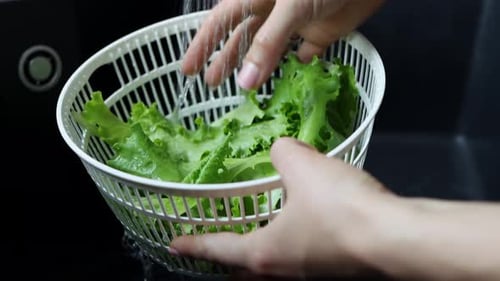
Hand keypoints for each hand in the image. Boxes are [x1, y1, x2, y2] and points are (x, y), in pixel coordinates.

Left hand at [170, 137, 394, 277]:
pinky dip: (295, 249)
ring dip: (263, 255)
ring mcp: (312, 276)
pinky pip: (304, 263)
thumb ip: (283, 152)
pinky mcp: (337, 271)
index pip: (218, 249)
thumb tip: (281, 149)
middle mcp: (285, 271)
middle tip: (220, 247)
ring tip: (262, 235)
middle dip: (229, 262)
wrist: (397, 237)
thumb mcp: (303, 166)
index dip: (193, 243)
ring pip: (276, 270)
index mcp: (265, 252)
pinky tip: (307, 228)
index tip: (174, 244)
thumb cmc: (342, 209)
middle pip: (246, 272)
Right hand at [181, 0, 384, 89]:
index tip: (188, 68)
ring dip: (256, 69)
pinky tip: (284, 83)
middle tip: (211, 85)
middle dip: (225, 61)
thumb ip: (267, 44)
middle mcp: (272, 10)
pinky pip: (302, 55)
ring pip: (269, 50)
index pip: (220, 21)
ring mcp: (296, 22)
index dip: (202, 45)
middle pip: (242, 38)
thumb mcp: (289, 7)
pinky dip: (293, 69)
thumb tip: (244, 82)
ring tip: (243, 90)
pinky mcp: (320, 33)